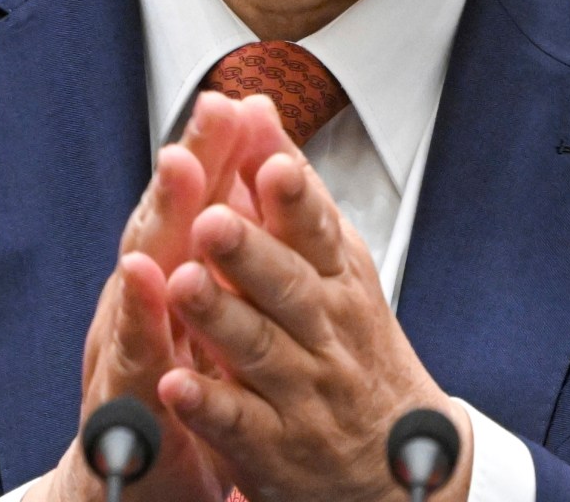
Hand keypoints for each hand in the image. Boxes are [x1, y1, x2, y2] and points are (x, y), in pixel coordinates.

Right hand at [39, 95, 296, 501]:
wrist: (132, 468)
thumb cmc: (169, 372)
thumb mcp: (202, 294)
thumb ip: (219, 223)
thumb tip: (250, 149)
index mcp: (173, 269)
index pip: (197, 201)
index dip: (213, 153)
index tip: (234, 104)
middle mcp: (144, 297)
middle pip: (161, 229)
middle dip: (176, 185)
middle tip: (188, 141)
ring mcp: (129, 343)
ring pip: (139, 284)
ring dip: (152, 240)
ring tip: (169, 198)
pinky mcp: (124, 395)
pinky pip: (133, 356)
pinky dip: (136, 322)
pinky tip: (140, 285)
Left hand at [159, 149, 471, 501]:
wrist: (395, 462)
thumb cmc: (352, 345)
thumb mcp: (334, 263)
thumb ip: (287, 190)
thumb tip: (253, 107)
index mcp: (336, 279)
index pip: (317, 230)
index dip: (295, 199)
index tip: (271, 164)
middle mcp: (323, 330)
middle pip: (286, 286)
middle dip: (249, 252)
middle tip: (211, 220)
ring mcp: (300, 390)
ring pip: (258, 349)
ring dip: (219, 317)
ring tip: (181, 284)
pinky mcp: (273, 446)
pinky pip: (238, 423)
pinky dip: (207, 404)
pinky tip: (174, 383)